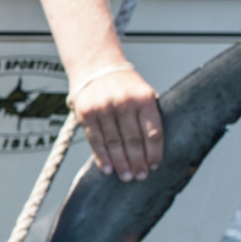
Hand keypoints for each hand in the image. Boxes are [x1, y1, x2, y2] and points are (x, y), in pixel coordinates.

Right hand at [72, 66, 162, 181]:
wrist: (95, 65)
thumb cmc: (123, 84)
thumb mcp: (142, 93)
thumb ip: (147, 116)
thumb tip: (153, 149)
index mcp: (144, 98)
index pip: (153, 132)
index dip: (154, 152)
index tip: (154, 165)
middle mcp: (124, 102)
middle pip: (134, 140)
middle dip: (138, 162)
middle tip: (140, 176)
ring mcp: (104, 108)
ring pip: (114, 143)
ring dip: (121, 163)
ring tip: (125, 176)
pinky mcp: (86, 113)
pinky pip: (95, 140)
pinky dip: (102, 157)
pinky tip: (107, 168)